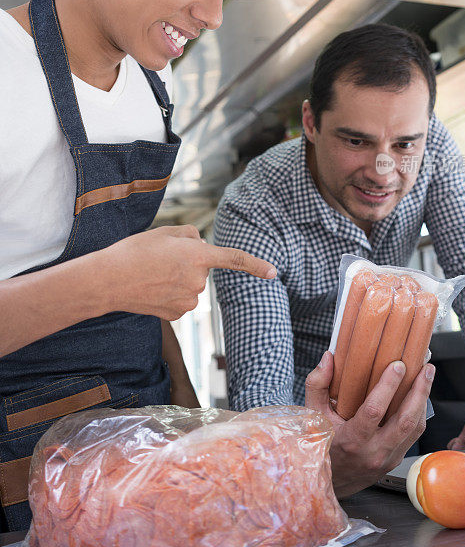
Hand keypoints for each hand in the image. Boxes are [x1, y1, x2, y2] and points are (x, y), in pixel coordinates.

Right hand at [96, 225, 276, 319]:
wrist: (108, 280)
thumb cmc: (135, 251)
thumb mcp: (164, 232)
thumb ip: (190, 236)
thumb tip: (201, 247)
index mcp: (197, 256)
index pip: (233, 259)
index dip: (255, 265)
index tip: (273, 272)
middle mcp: (197, 280)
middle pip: (202, 268)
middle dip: (188, 262)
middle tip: (160, 259)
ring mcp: (188, 300)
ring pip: (191, 285)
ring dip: (178, 278)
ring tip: (153, 274)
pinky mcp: (178, 314)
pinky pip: (181, 299)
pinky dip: (170, 294)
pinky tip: (152, 289)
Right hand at [305, 351, 434, 497]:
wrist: (331, 482)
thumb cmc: (321, 445)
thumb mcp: (313, 415)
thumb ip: (317, 385)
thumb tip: (329, 359)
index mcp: (352, 440)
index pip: (374, 411)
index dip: (388, 387)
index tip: (398, 366)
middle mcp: (374, 452)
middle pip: (406, 421)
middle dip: (419, 391)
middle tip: (426, 368)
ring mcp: (388, 458)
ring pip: (415, 428)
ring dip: (424, 400)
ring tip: (427, 376)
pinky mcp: (396, 459)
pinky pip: (414, 435)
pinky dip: (420, 413)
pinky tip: (420, 396)